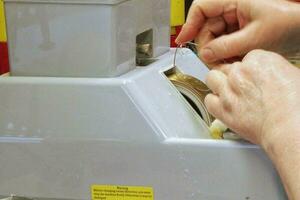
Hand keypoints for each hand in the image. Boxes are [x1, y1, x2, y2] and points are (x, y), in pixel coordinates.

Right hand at [176, 0, 299, 63]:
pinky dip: (227, 53)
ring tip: (230, 63)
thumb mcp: (254, 37)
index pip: (201, 8)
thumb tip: (205, 54)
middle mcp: (231, 7)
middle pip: (206, 28)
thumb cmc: (288, 23)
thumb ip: (226, 46)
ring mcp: (235, 18)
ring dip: (219, 53)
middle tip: (215, 62)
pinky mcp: (239, 29)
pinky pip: (225, 42)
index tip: (182, 41)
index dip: (189, 25)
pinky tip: (235, 60)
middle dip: (210, 47)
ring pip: (215, 37)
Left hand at [204, 50, 299, 145]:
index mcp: (259, 59)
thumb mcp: (292, 75)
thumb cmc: (296, 104)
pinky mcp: (222, 109)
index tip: (251, 78)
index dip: (247, 69)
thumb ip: (273, 70)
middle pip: (226, 67)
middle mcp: (240, 72)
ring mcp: (228, 90)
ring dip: (218, 84)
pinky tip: (222, 106)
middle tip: (241, 88)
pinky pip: (208, 100)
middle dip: (232, 76)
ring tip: (227, 93)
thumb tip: (272, 75)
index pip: (244, 58)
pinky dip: (213, 103)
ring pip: (212, 78)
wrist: (290, 126)